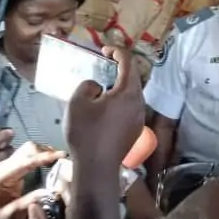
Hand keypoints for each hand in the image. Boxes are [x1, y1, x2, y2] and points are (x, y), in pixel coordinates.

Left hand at [0, 142, 65, 218]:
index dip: (45, 157)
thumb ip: (27, 203)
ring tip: (58, 159)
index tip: (62, 156)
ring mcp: (6, 166)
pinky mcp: (11, 168)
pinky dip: (40, 155)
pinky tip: (49, 160)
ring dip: (44, 152)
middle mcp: (2, 167)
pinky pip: (27, 155)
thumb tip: (49, 191)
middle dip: (46, 152)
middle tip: (62, 159)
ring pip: (28, 149)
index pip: (25, 161)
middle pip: (27, 149)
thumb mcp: (10, 216)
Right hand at [65, 46, 142, 169]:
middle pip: (133, 78)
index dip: (117, 51)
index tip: (105, 50)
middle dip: (119, 68)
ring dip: (119, 86)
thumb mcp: (78, 103)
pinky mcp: (136, 130)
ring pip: (132, 94)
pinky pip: (130, 107)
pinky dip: (120, 101)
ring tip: (101, 88)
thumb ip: (87, 86)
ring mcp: (140, 117)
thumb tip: (97, 87)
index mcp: (128, 92)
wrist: (97, 168)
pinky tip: (105, 109)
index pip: (129, 62)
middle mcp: (139, 102)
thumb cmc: (86, 133)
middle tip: (103, 66)